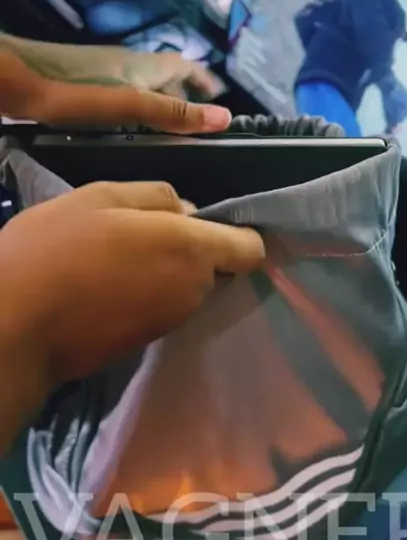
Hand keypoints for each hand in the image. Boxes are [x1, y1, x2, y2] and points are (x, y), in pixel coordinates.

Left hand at [0, 50, 230, 131]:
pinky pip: (121, 95)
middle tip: (196, 121)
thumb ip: (174, 113)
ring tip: (166, 131)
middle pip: (165, 76)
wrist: (18, 82)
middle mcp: (127, 64)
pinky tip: (126, 132)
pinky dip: (134, 110)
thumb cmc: (74, 93)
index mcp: (143, 66)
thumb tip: (223, 118)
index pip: (185, 67)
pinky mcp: (84, 84)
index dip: (204, 79)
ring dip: (158, 103)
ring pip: (142, 86)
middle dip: (183, 94)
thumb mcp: (131, 106)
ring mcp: (104, 73)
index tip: (219, 97)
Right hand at [0, 181, 264, 452]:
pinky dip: (146, 293)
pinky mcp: (146, 342)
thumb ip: (156, 197)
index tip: (217, 221)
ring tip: (117, 257)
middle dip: (190, 247)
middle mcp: (192, 290)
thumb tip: (188, 211)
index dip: (242, 232)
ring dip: (165, 270)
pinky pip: (161, 306)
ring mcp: (171, 320)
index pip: (251, 248)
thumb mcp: (101, 197)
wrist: (14, 327)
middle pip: (213, 264)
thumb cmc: (56, 249)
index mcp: (190, 249)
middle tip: (139, 232)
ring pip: (185, 285)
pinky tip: (108, 284)